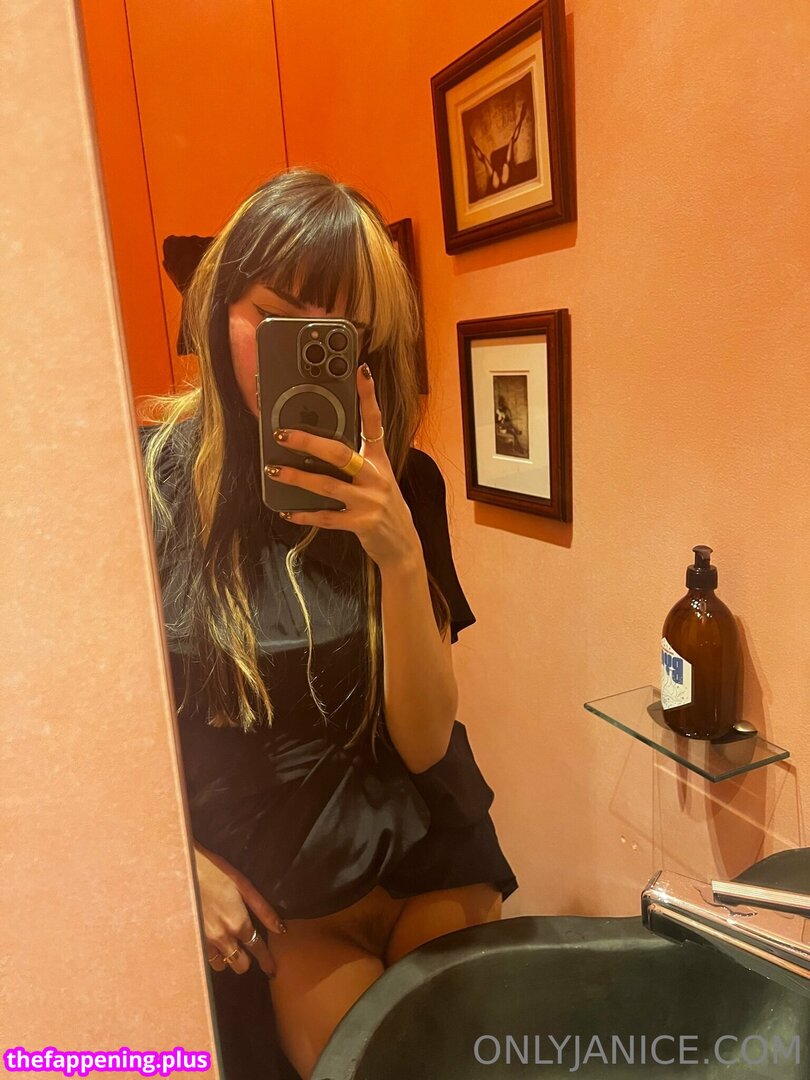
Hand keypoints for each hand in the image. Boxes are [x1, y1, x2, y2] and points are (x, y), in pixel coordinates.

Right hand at [193, 841, 285, 978]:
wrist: (182, 869)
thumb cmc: (215, 871)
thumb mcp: (243, 885)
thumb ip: (263, 910)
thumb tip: (281, 929)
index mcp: (238, 922)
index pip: (257, 949)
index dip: (267, 961)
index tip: (272, 970)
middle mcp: (222, 938)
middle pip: (240, 965)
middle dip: (246, 959)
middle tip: (246, 948)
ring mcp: (204, 942)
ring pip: (221, 965)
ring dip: (227, 957)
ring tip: (227, 942)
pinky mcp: (190, 941)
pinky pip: (205, 958)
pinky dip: (212, 954)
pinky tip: (212, 941)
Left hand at [266, 364, 421, 572]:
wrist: (402, 546)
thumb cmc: (383, 506)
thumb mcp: (377, 478)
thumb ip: (355, 462)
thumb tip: (318, 446)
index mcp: (380, 460)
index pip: (375, 422)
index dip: (368, 395)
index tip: (361, 371)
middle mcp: (376, 477)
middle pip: (340, 453)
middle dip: (308, 442)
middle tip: (282, 433)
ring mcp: (369, 501)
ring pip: (327, 486)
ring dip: (296, 478)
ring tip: (273, 470)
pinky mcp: (361, 523)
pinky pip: (326, 518)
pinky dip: (304, 515)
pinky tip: (286, 511)